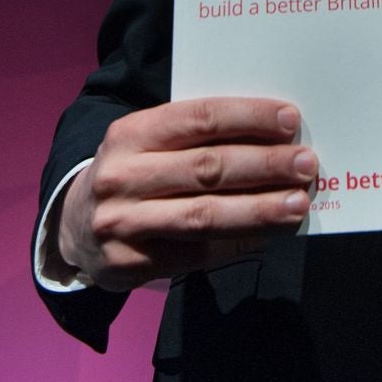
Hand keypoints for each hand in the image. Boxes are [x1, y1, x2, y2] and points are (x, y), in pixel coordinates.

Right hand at [56, 98, 313, 292]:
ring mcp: (123, 223)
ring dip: (259, 209)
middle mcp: (122, 176)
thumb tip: (273, 137)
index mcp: (130, 133)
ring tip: (298, 204)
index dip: (248, 117)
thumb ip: (197, 138)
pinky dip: (240, 242)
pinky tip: (270, 234)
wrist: (75, 226)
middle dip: (265, 165)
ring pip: (205, 215)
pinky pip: (198, 252)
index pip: (199, 119)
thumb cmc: (133, 173)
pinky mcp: (131, 263)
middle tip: (306, 164)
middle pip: (207, 168)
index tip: (290, 120)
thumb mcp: (148, 143)